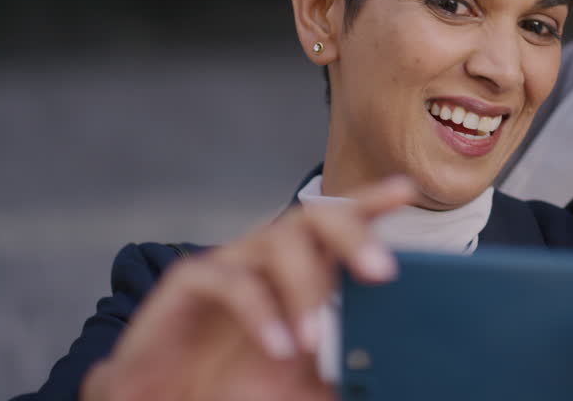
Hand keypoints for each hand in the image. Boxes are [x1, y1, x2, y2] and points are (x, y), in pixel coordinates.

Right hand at [81, 176, 416, 400]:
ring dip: (305, 289)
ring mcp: (230, 261)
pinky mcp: (188, 281)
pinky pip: (230, 281)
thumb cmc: (235, 380)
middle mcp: (268, 253)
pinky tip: (278, 346)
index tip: (406, 192)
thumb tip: (393, 373)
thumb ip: (342, 368)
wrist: (166, 396)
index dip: (372, 203)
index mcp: (302, 265)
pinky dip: (260, 313)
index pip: (341, 222)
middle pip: (314, 218)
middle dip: (352, 236)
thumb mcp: (302, 377)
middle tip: (382, 272)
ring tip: (314, 340)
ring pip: (276, 244)